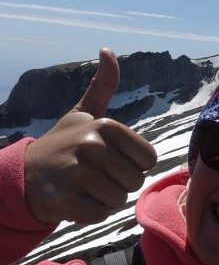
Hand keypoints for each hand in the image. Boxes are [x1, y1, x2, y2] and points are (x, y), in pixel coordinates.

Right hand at [23, 48, 157, 224]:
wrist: (23, 174)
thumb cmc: (64, 143)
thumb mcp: (84, 112)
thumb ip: (103, 84)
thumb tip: (107, 49)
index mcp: (105, 126)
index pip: (149, 159)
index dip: (134, 164)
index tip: (111, 159)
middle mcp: (91, 146)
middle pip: (135, 181)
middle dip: (119, 183)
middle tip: (95, 175)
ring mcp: (76, 174)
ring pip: (119, 200)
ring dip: (105, 199)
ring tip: (84, 186)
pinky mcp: (64, 201)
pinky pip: (99, 215)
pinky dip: (90, 213)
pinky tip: (75, 200)